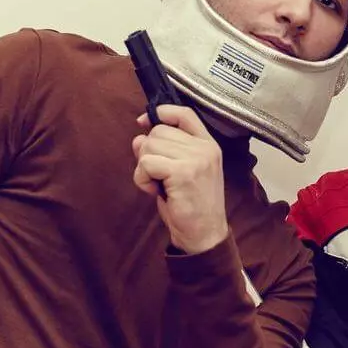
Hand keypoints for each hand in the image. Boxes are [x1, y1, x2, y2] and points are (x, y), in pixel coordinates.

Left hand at [132, 105, 228, 253]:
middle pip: (159, 131)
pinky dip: (142, 178)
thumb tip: (138, 137)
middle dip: (148, 152)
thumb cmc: (191, 204)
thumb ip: (162, 150)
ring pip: (149, 145)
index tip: (144, 122)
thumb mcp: (179, 171)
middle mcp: (205, 148)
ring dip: (143, 167)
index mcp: (208, 144)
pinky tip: (154, 191)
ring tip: (158, 185)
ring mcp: (196, 159)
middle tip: (158, 175)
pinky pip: (146, 163)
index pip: (184, 113)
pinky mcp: (182, 173)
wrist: (204, 234)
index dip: (161, 113)